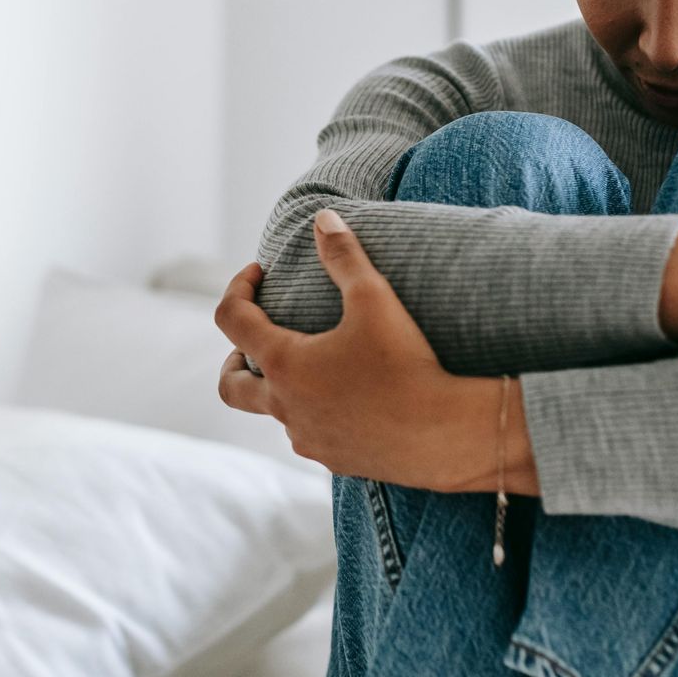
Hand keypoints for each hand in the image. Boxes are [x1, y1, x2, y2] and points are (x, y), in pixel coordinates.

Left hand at [213, 207, 472, 490]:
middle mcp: (285, 407)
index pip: (231, 319)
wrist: (446, 434)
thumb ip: (344, 255)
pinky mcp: (335, 459)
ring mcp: (308, 438)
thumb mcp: (375, 298)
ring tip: (315, 365)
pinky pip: (310, 433)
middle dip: (235, 358)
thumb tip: (322, 217)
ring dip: (282, 387)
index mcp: (284, 364)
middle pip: (230, 386)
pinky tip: (348, 398)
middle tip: (254, 340)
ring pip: (275, 412)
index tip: (259, 273)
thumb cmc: (407, 363)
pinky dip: (315, 412)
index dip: (238, 288)